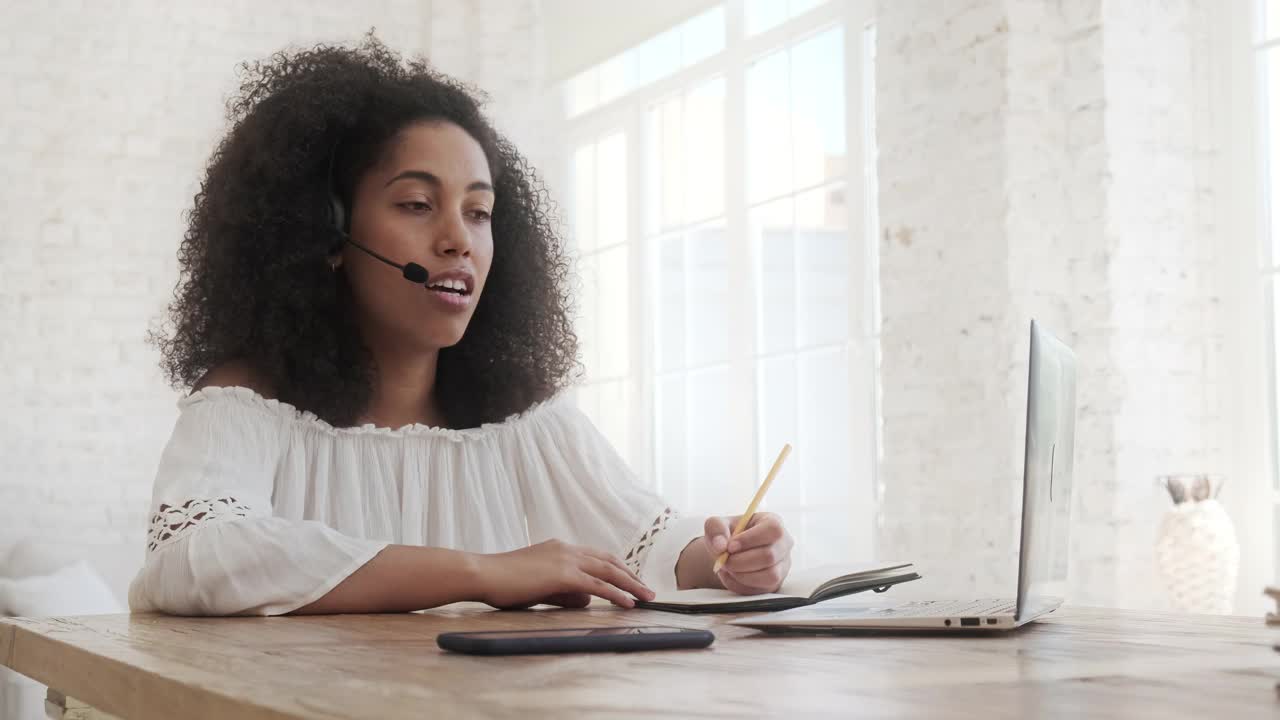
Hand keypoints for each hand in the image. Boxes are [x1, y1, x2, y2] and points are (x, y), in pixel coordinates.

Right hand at [474, 539, 654, 609]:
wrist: (483, 573)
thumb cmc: (503, 582)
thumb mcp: (538, 586)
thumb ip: (564, 591)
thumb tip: (587, 600)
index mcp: (559, 548)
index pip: (596, 556)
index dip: (616, 567)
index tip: (630, 578)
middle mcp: (566, 549)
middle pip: (609, 560)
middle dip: (630, 574)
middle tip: (647, 588)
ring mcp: (566, 559)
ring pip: (608, 571)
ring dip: (631, 584)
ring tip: (647, 596)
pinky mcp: (563, 574)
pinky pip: (598, 585)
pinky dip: (616, 593)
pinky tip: (628, 603)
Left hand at [703, 513, 792, 594]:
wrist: (728, 554)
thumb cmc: (727, 535)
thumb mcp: (717, 525)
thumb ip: (716, 529)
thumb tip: (720, 546)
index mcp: (773, 522)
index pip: (773, 529)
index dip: (751, 539)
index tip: (730, 546)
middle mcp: (783, 544)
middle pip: (769, 556)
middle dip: (741, 561)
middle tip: (724, 560)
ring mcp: (782, 565)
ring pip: (769, 576)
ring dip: (742, 575)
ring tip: (728, 568)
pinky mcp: (775, 583)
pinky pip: (761, 590)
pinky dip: (740, 585)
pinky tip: (730, 576)